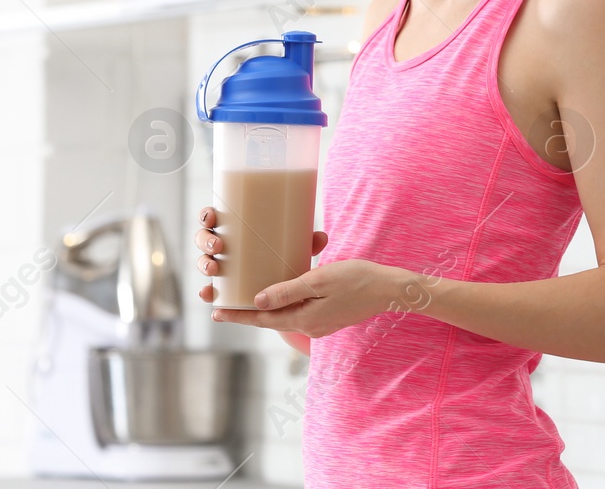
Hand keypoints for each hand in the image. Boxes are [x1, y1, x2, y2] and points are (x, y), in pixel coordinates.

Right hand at [194, 205, 328, 304]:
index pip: (212, 215)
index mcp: (232, 226)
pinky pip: (210, 288)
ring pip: (204, 261)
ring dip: (204, 264)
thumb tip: (321, 238)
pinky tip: (208, 295)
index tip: (212, 217)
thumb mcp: (293, 245)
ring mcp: (220, 265)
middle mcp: (221, 244)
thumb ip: (305, 242)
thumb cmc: (281, 253)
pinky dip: (207, 292)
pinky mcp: (223, 286)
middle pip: (203, 238)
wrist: (282, 280)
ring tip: (214, 269)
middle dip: (206, 241)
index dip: (206, 215)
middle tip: (219, 246)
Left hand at [197, 206, 391, 337]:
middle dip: (246, 314)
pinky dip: (282, 307)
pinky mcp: (327, 318)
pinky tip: (279, 296)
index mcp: (304, 319)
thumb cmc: (356, 279)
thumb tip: (258, 300)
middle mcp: (309, 326)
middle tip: (222, 307)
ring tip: (245, 301)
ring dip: (264, 310)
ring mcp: (319, 324)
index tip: (215, 313)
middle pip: (270, 320)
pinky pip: (297, 314)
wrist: (389, 289)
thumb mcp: (319, 280)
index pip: (262, 318)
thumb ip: (288, 291)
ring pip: (283, 318)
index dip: (238, 315)